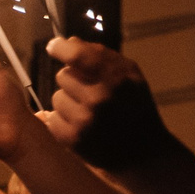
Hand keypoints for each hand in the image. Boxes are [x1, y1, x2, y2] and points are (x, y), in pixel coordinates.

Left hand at [50, 38, 185, 171]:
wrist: (143, 152)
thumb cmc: (135, 108)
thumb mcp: (130, 77)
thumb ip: (101, 56)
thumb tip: (68, 41)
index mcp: (117, 79)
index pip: (79, 56)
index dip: (61, 48)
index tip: (54, 45)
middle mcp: (100, 98)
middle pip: (63, 75)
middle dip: (73, 81)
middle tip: (90, 92)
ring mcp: (84, 120)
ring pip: (56, 97)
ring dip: (67, 101)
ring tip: (88, 111)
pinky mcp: (71, 138)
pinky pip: (51, 118)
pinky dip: (62, 120)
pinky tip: (81, 125)